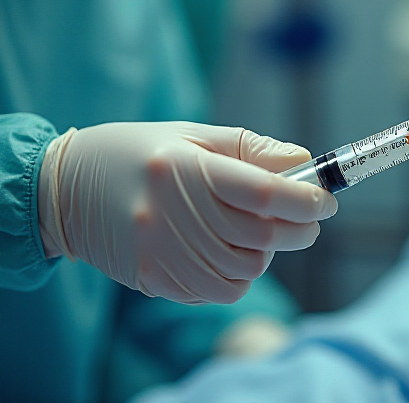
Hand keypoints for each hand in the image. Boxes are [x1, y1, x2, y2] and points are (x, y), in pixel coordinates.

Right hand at [37, 122, 336, 303]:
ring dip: (267, 252)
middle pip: (263, 234)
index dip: (307, 200)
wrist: (66, 190)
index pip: (265, 193)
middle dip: (300, 229)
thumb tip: (304, 164)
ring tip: (254, 232)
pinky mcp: (155, 278)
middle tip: (309, 219)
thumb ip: (252, 148)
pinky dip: (240, 276)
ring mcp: (161, 250)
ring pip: (248, 267)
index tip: (327, 201)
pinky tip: (229, 253)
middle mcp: (172, 211)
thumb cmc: (141, 153)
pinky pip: (222, 291)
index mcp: (185, 166)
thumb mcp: (193, 134)